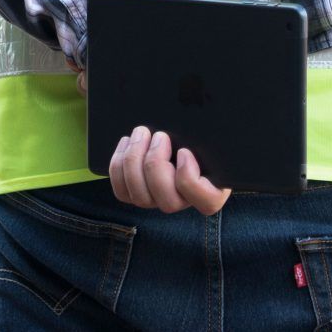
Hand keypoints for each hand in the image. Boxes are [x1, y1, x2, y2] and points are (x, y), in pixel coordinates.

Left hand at [106, 126, 229, 215]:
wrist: (177, 130)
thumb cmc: (198, 133)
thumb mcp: (209, 134)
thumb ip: (209, 138)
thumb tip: (206, 129)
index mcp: (212, 191)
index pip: (206, 202)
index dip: (190, 179)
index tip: (184, 151)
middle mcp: (184, 201)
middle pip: (168, 202)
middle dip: (156, 164)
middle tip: (159, 136)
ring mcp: (158, 200)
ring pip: (141, 198)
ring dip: (136, 162)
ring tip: (141, 133)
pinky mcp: (135, 194)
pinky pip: (122, 192)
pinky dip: (119, 166)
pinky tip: (127, 142)